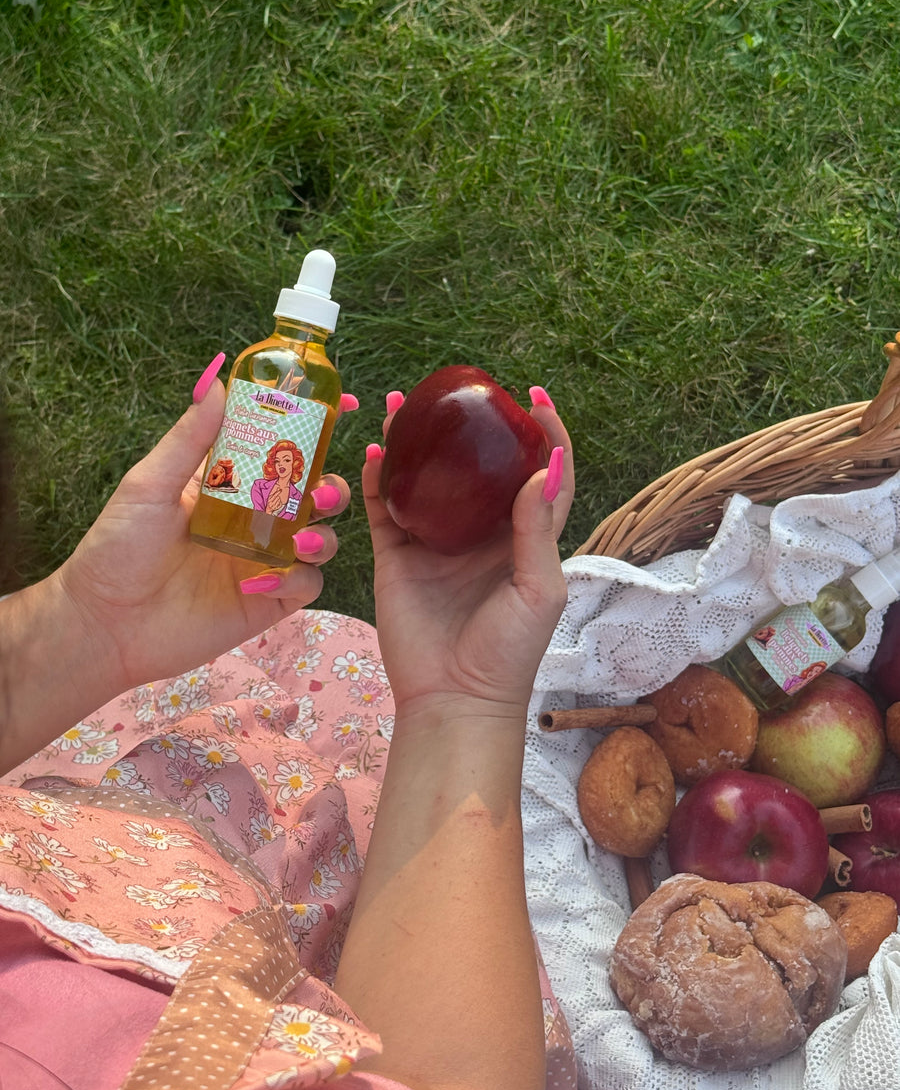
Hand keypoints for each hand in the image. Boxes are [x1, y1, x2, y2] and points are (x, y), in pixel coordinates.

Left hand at [52, 356, 352, 691]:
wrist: (104, 624)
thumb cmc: (117, 550)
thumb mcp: (150, 485)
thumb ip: (191, 440)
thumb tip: (218, 383)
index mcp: (231, 485)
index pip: (282, 453)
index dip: (315, 433)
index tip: (342, 409)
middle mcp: (255, 521)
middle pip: (316, 496)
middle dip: (331, 491)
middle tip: (319, 495)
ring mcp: (263, 562)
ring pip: (321, 541)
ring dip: (323, 537)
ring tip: (300, 541)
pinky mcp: (267, 602)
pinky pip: (306, 586)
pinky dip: (298, 579)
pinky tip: (263, 581)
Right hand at [362, 387, 573, 717]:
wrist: (454, 700)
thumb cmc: (508, 652)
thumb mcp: (538, 591)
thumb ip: (538, 530)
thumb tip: (545, 466)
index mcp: (521, 539)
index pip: (539, 475)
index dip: (542, 435)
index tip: (534, 397)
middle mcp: (478, 534)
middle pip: (473, 466)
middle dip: (465, 426)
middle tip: (458, 390)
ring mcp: (434, 544)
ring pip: (423, 480)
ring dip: (414, 441)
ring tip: (403, 403)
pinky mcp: (396, 558)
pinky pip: (384, 509)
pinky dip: (378, 479)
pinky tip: (376, 451)